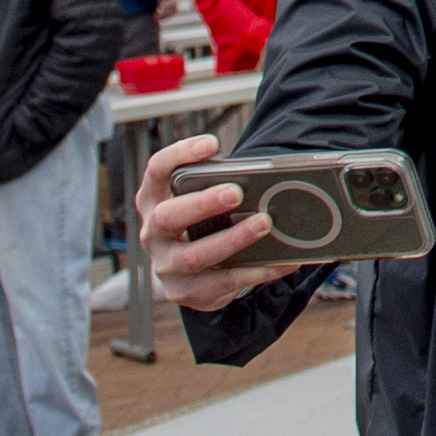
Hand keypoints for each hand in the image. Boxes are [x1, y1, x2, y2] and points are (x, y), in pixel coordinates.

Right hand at [136, 131, 286, 314]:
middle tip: (236, 192)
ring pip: (194, 256)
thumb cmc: (202, 222)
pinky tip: (282, 261)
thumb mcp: (202, 200)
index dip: (180, 154)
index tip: (212, 143)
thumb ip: (221, 185)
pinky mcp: (185, 291)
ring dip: (232, 239)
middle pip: (168, 216)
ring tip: (264, 223)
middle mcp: (153, 233)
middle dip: (203, 204)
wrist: (189, 271)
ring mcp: (166, 265)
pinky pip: (221, 283)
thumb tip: (268, 176)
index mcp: (154, 200)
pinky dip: (255, 271)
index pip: (156, 170)